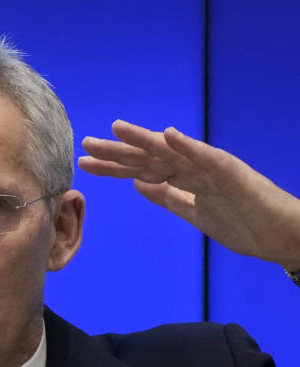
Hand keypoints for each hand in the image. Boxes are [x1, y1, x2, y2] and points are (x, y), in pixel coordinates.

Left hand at [78, 120, 299, 271]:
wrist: (280, 237)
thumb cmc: (242, 223)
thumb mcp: (193, 213)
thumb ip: (168, 197)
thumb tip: (139, 183)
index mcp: (183, 178)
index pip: (141, 169)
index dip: (114, 166)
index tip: (85, 162)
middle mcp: (193, 167)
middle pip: (148, 157)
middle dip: (117, 152)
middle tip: (86, 144)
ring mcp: (211, 168)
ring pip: (171, 151)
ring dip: (144, 139)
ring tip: (117, 128)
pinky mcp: (231, 172)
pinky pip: (206, 157)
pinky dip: (187, 146)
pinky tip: (168, 134)